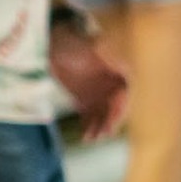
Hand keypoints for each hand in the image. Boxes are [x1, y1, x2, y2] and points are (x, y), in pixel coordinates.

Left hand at [49, 20, 126, 139]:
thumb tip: (124, 66)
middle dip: (109, 123)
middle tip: (103, 134)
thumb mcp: (92, 48)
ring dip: (99, 128)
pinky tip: (85, 136)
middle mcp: (113, 89)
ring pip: (103, 116)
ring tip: (91, 138)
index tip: (114, 121)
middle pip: (115, 109)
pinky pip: (90, 117)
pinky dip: (88, 126)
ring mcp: (100, 96)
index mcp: (121, 76)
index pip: (125, 97)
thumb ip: (109, 58)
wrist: (54, 44)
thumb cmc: (76, 43)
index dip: (120, 110)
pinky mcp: (85, 102)